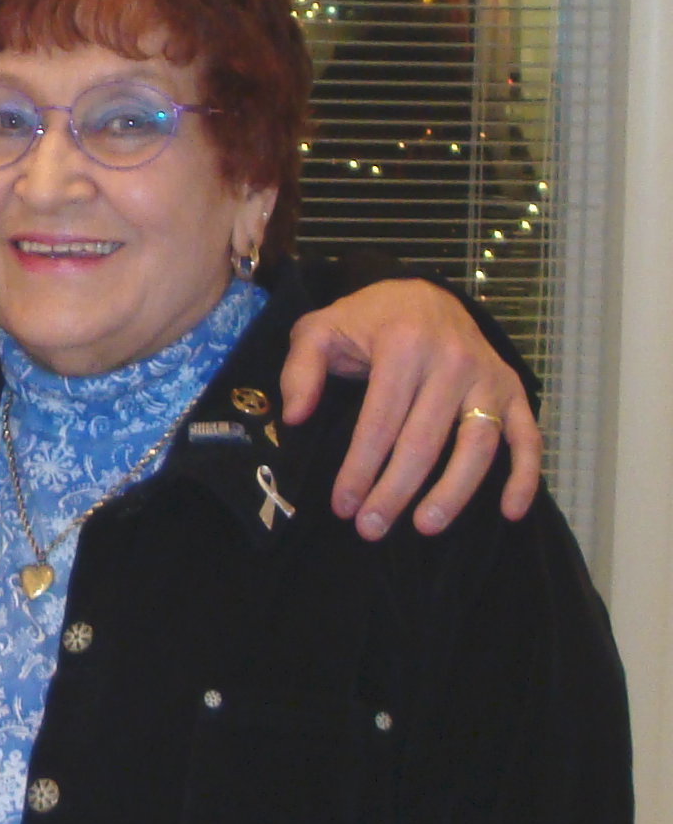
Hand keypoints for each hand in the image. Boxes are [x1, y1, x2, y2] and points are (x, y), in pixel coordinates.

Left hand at [279, 278, 539, 538]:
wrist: (424, 294)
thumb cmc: (368, 320)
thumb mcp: (321, 330)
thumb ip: (301, 369)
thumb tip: (296, 417)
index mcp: (404, 345)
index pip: (380, 421)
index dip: (360, 468)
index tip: (342, 505)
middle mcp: (453, 361)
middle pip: (424, 441)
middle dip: (395, 491)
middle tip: (371, 529)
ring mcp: (489, 377)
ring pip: (478, 445)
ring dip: (453, 492)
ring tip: (425, 527)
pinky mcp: (514, 390)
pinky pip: (528, 436)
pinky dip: (526, 475)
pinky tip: (510, 511)